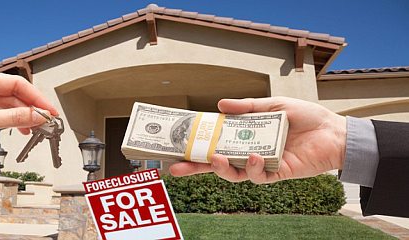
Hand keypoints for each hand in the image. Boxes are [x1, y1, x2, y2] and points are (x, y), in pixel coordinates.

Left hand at [0, 71, 57, 171]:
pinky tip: (17, 130)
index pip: (14, 84)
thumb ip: (12, 118)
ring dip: (20, 117)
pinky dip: (8, 123)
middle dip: (30, 108)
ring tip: (34, 130)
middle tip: (46, 122)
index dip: (35, 97)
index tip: (49, 111)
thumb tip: (37, 116)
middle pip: (11, 95)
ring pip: (4, 106)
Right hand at [170, 97, 346, 183]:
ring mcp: (261, 164)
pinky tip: (255, 157)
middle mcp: (249, 152)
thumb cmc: (306, 117)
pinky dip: (253, 168)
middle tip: (176, 168)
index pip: (215, 142)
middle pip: (216, 163)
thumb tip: (219, 105)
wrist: (335, 131)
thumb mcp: (273, 106)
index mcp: (245, 136)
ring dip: (221, 168)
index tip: (177, 144)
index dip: (196, 145)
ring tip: (215, 157)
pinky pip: (258, 176)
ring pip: (233, 173)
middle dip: (195, 167)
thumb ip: (247, 107)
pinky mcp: (276, 174)